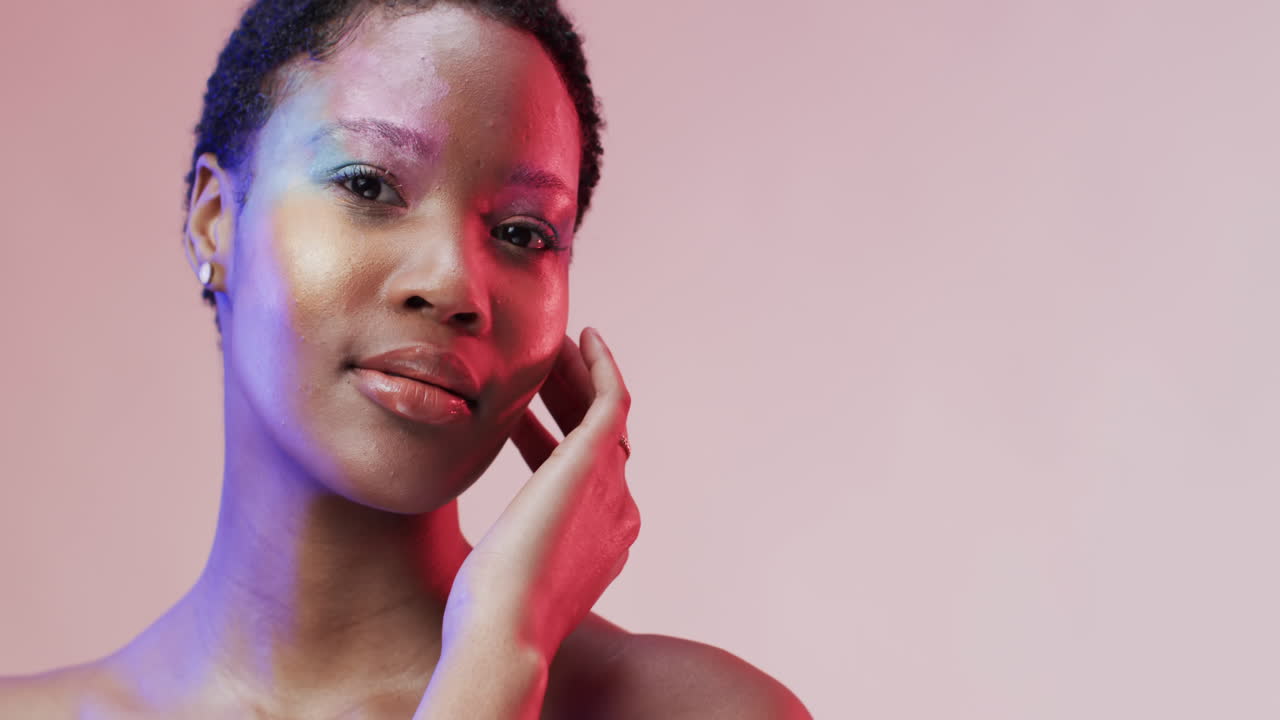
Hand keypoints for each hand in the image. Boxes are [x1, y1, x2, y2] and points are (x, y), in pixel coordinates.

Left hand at [441, 326, 639, 660]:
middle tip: (537, 367)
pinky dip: (602, 367)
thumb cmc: (486, 619)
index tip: (513, 413)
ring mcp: (614, 489)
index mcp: (599, 544)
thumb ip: (504, 551)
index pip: (577, 476)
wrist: (504, 631)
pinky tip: (583, 339)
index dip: (545, 435)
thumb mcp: (500, 574)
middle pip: (598, 440)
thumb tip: (472, 546)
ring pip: (603, 414)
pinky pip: (612, 400)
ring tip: (551, 346)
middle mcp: (618, 515)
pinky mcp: (599, 463)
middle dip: (567, 399)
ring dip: (577, 377)